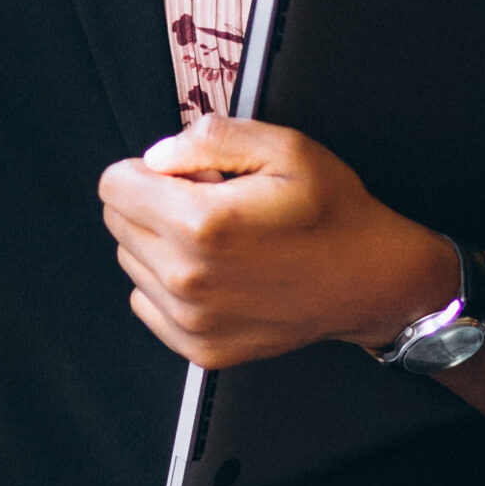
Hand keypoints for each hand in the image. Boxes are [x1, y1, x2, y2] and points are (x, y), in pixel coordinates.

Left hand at [98, 114, 455, 369]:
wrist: (371, 280)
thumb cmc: (334, 213)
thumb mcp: (284, 147)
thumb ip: (210, 138)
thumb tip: (157, 156)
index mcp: (202, 224)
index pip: (113, 185)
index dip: (148, 168)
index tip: (185, 174)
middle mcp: (189, 278)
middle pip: (117, 221)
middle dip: (154, 201)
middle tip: (210, 202)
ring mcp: (191, 319)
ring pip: (130, 260)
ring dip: (162, 242)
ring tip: (221, 238)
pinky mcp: (199, 347)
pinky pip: (146, 302)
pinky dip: (169, 284)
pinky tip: (217, 271)